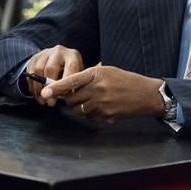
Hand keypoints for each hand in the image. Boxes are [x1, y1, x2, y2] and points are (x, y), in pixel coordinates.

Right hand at [25, 45, 83, 104]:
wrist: (60, 62)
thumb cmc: (71, 74)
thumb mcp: (76, 78)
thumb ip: (71, 86)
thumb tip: (63, 97)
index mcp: (73, 55)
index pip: (70, 68)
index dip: (64, 84)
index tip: (61, 96)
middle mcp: (59, 51)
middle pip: (51, 68)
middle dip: (49, 88)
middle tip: (50, 102)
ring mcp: (46, 53)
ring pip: (38, 70)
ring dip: (39, 89)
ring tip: (42, 100)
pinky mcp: (35, 57)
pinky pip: (30, 72)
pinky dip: (32, 86)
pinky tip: (37, 94)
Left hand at [40, 65, 162, 122]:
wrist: (146, 95)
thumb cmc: (126, 80)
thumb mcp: (107, 71)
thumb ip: (89, 75)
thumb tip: (69, 83)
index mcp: (96, 75)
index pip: (70, 82)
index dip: (55, 87)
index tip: (44, 91)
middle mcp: (97, 90)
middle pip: (71, 100)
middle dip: (69, 100)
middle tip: (74, 96)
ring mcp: (102, 105)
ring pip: (78, 110)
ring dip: (79, 108)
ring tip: (90, 101)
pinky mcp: (106, 117)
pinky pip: (90, 118)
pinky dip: (91, 114)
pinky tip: (102, 108)